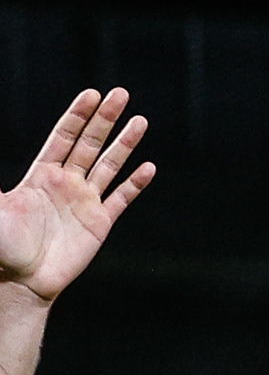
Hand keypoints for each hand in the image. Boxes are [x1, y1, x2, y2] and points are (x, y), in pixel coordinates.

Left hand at [0, 90, 154, 310]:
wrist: (23, 279)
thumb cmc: (3, 244)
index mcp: (41, 174)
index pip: (63, 137)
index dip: (77, 116)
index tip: (91, 95)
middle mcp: (66, 182)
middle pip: (90, 144)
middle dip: (105, 119)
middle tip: (120, 95)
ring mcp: (85, 201)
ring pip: (109, 165)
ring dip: (125, 144)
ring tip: (140, 121)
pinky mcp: (100, 223)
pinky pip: (121, 199)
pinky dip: (135, 184)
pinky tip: (147, 168)